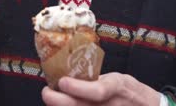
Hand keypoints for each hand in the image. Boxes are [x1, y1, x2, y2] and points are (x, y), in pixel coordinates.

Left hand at [41, 74, 161, 105]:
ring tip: (53, 99)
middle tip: (47, 92)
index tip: (62, 82)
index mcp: (116, 88)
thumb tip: (66, 74)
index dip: (77, 88)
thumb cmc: (128, 92)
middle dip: (57, 100)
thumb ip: (93, 79)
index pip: (98, 91)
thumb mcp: (115, 79)